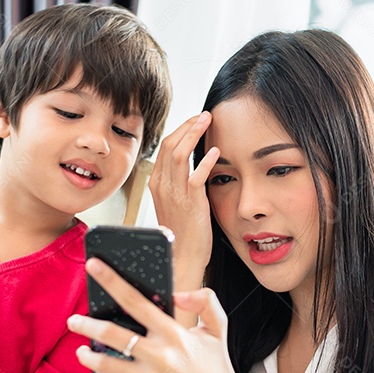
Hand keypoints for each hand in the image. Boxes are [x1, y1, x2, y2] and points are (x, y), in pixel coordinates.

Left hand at [69, 258, 268, 372]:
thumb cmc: (216, 364)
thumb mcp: (217, 327)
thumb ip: (205, 301)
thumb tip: (178, 294)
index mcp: (174, 333)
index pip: (136, 301)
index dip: (112, 281)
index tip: (94, 266)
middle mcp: (159, 356)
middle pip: (112, 334)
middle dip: (87, 324)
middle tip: (73, 321)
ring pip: (107, 364)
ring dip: (89, 356)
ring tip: (82, 351)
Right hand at [148, 113, 219, 296]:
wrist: (182, 257)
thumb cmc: (183, 232)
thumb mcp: (176, 202)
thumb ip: (180, 183)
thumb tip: (193, 166)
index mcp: (157, 183)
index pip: (165, 147)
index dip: (181, 130)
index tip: (195, 121)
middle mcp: (162, 185)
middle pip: (170, 144)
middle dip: (188, 125)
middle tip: (204, 115)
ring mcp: (174, 193)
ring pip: (179, 153)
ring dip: (194, 134)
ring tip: (208, 122)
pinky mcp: (189, 202)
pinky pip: (195, 175)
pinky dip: (205, 160)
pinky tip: (215, 152)